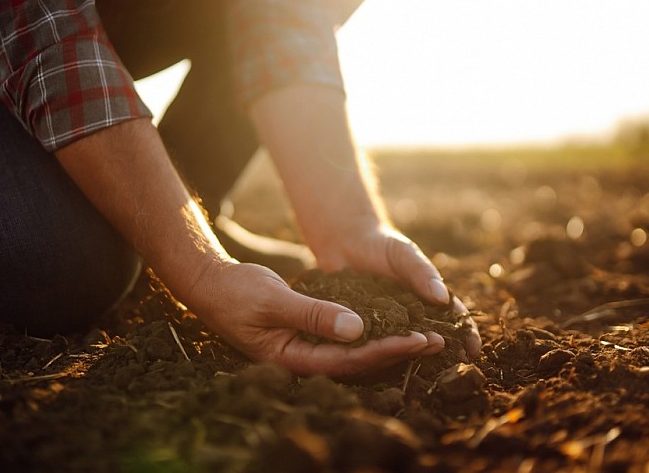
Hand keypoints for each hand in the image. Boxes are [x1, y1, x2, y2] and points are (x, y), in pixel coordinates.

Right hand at [184, 260, 443, 376]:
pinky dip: (370, 332)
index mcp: (292, 358)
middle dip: (397, 352)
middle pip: (358, 363)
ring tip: (425, 336)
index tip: (418, 339)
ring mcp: (305, 349)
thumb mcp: (274, 300)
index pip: (349, 361)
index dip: (386, 351)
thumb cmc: (236, 292)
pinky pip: (345, 339)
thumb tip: (357, 329)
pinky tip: (392, 325)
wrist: (211, 285)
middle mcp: (303, 360)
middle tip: (437, 341)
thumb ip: (314, 315)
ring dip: (388, 343)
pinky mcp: (307, 335)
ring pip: (354, 353)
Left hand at [312, 222, 481, 357]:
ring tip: (419, 372)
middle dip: (444, 355)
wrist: (345, 243)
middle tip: (451, 371)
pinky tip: (381, 367)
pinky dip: (379, 356)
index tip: (473, 349)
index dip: (466, 334)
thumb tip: (443, 298)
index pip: (453, 319)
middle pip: (432, 339)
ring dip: (411, 359)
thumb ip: (422, 273)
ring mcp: (388, 325)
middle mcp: (411, 316)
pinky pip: (373, 345)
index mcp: (428, 299)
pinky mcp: (363, 329)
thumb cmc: (382, 245)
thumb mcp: (404, 254)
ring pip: (403, 347)